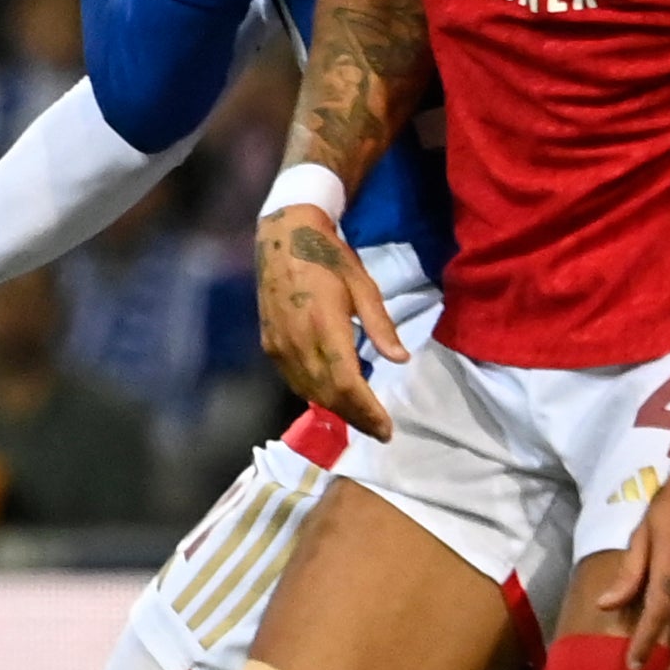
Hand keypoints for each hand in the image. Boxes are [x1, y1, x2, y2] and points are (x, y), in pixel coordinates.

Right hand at [255, 201, 401, 438]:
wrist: (283, 238)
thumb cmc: (329, 258)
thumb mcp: (363, 286)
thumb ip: (380, 325)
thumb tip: (400, 359)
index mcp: (326, 327)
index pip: (348, 383)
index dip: (367, 411)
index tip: (386, 429)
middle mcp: (298, 342)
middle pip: (328, 395)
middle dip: (354, 417)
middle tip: (378, 431)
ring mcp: (280, 345)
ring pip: (308, 391)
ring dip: (334, 409)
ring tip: (359, 418)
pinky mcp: (269, 343)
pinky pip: (293, 379)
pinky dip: (313, 394)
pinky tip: (330, 395)